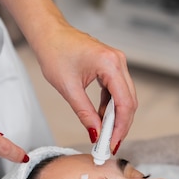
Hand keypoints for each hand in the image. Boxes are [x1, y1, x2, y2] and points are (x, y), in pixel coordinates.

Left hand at [34, 21, 137, 152]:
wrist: (48, 34)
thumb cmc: (54, 52)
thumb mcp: (68, 88)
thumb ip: (85, 113)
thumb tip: (96, 133)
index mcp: (110, 64)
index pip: (125, 103)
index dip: (120, 127)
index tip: (112, 143)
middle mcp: (119, 62)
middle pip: (129, 101)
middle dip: (121, 125)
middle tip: (110, 144)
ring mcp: (117, 63)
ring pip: (125, 97)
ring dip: (116, 117)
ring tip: (105, 135)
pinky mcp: (111, 66)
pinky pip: (116, 91)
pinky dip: (111, 107)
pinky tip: (102, 119)